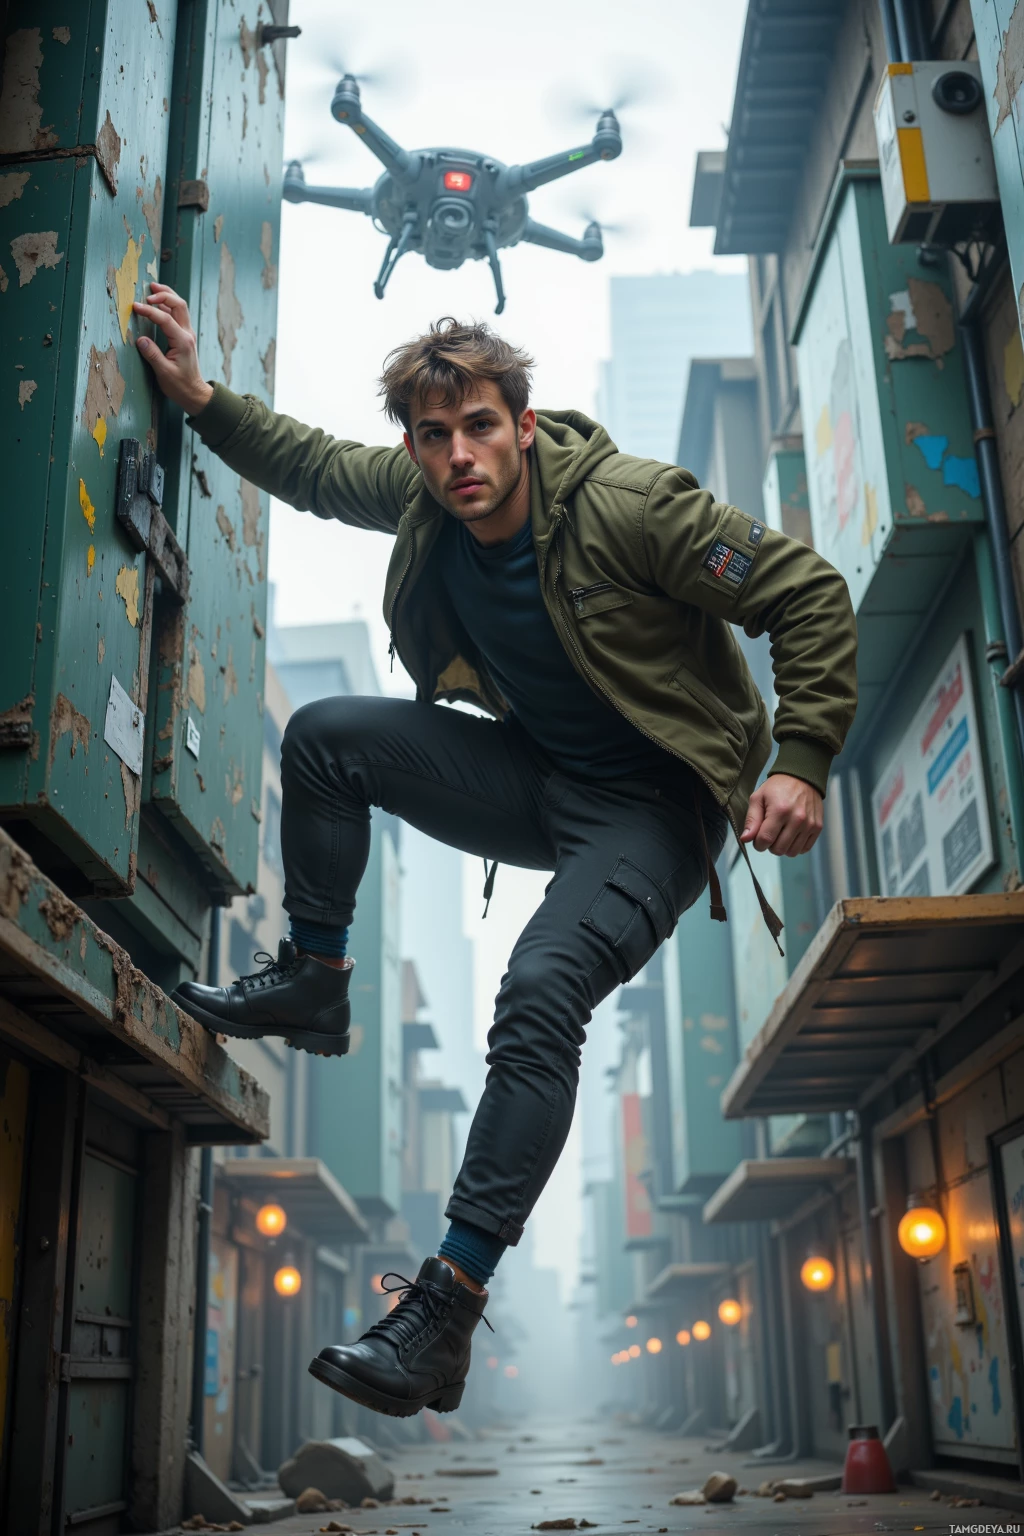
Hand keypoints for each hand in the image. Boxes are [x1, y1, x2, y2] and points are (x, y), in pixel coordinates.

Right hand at [132, 282, 212, 415]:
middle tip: (148, 289)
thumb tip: (140, 339)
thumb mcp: (164, 373)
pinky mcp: (185, 337)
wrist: (195, 393)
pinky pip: (178, 315)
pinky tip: (158, 303)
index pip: (165, 319)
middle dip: (164, 293)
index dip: (149, 311)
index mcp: (183, 341)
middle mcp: (187, 334)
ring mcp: (187, 334)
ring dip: (168, 296)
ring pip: (180, 307)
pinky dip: (168, 305)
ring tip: (153, 288)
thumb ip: (152, 355)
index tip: (135, 307)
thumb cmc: (180, 386)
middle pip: (179, 304)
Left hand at [741, 773, 822, 856]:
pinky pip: (805, 849)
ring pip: (792, 852)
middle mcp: (797, 819)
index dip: (758, 844)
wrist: (802, 776)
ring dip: (783, 847)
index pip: (765, 840)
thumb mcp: (758, 798)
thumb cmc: (777, 787)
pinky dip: (796, 846)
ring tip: (781, 833)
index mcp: (779, 811)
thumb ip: (751, 820)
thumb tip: (745, 839)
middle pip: (779, 849)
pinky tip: (791, 835)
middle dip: (770, 845)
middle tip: (770, 833)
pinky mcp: (818, 827)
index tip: (757, 838)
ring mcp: (809, 824)